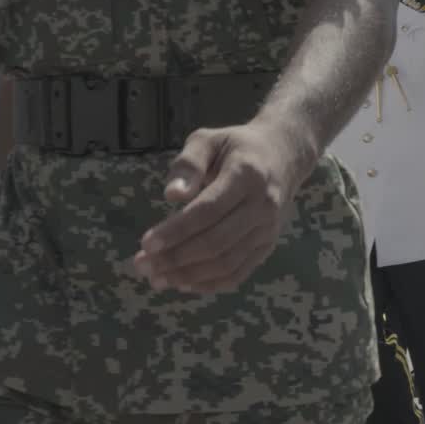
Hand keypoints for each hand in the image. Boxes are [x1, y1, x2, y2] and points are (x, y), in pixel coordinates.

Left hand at [133, 121, 315, 294]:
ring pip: (227, 263)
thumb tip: (172, 195)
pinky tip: (183, 284)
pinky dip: (210, 284)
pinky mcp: (267, 245)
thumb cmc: (236, 147)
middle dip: (175, 258)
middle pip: (216, 242)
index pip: (208, 210)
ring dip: (188, 276)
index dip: (176, 230)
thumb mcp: (209, 140)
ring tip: (156, 279)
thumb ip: (188, 163)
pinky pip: (239, 272)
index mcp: (247, 175)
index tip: (145, 244)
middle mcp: (262, 205)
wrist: (282, 157)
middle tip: (142, 266)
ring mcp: (267, 229)